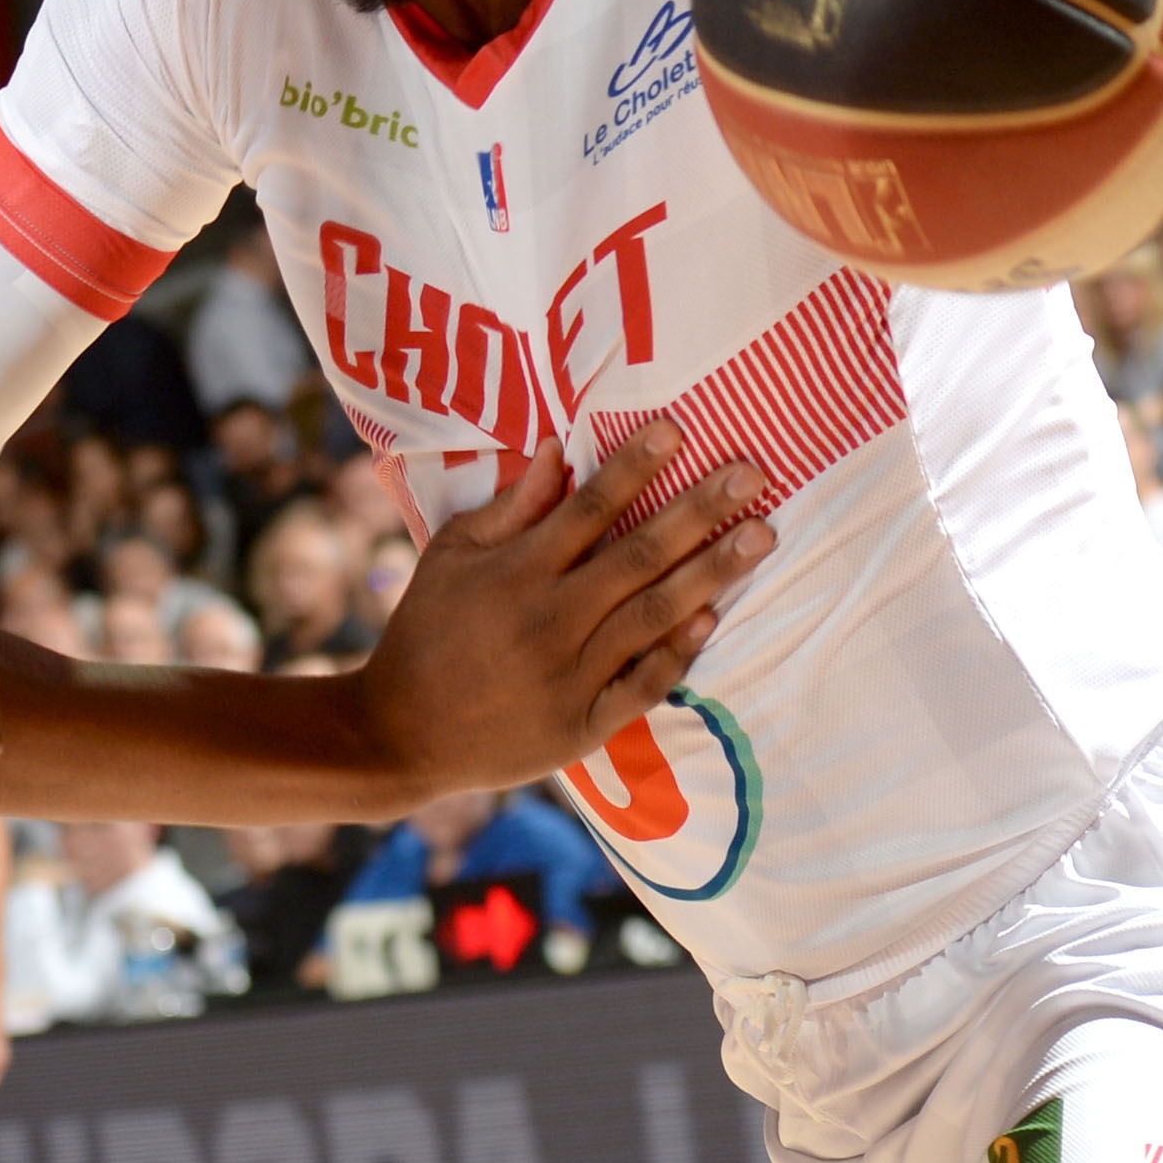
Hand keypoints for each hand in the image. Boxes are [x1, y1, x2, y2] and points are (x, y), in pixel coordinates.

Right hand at [357, 422, 774, 794]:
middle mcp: (548, 620)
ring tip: (761, 536)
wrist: (401, 732)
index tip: (678, 430)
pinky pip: (642, 684)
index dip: (633, 468)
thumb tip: (555, 448)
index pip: (587, 509)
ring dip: (711, 573)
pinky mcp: (582, 725)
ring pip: (652, 615)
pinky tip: (712, 618)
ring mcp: (569, 676)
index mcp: (515, 573)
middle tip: (752, 476)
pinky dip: (677, 652)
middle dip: (698, 512)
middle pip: (636, 557)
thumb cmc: (424, 630)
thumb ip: (508, 508)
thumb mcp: (449, 556)